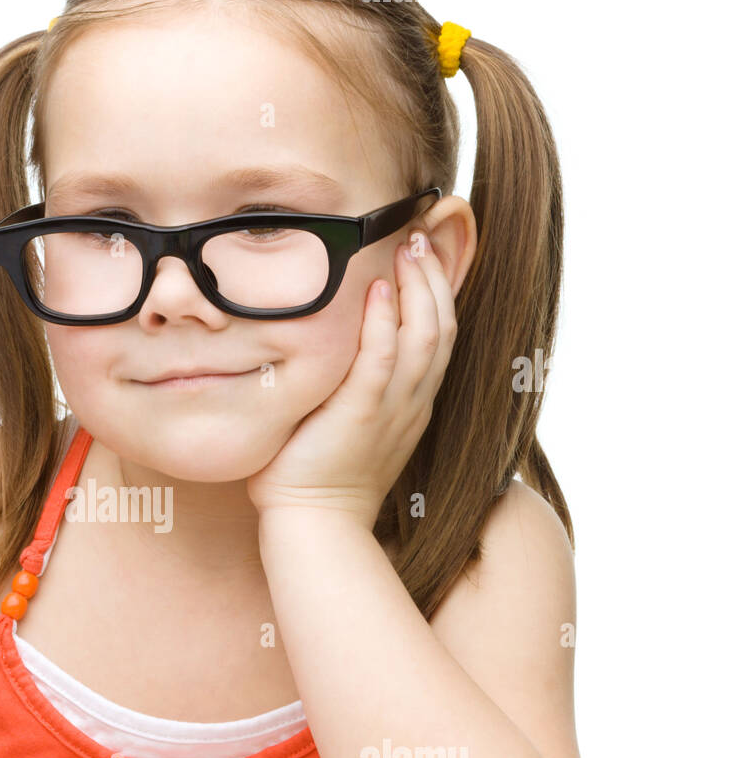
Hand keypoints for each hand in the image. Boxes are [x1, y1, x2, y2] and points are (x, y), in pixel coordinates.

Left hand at [246, 230, 456, 528]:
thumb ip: (347, 383)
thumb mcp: (344, 421)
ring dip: (420, 287)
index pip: (439, 337)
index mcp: (411, 404)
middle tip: (421, 234)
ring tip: (408, 246)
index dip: (438, 292)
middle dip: (436, 276)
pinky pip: (384, 360)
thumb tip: (326, 344)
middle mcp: (411, 403)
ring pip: (426, 336)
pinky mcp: (362, 415)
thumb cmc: (315, 475)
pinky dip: (386, 321)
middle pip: (442, 327)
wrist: (315, 523)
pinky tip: (379, 288)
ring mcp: (393, 409)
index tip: (423, 254)